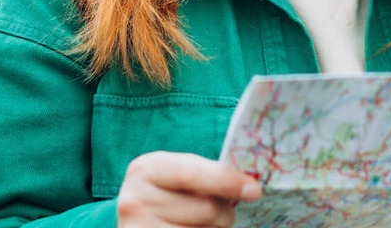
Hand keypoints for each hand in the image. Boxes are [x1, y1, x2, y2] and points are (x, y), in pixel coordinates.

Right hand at [116, 151, 262, 226]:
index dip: (227, 181)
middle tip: (224, 212)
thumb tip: (249, 186)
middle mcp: (135, 200)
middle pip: (206, 209)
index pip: (192, 174)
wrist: (136, 217)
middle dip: (226, 213)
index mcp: (146, 169)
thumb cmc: (167, 192)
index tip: (255, 190)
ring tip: (203, 224)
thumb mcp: (177, 174)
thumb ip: (207, 174)